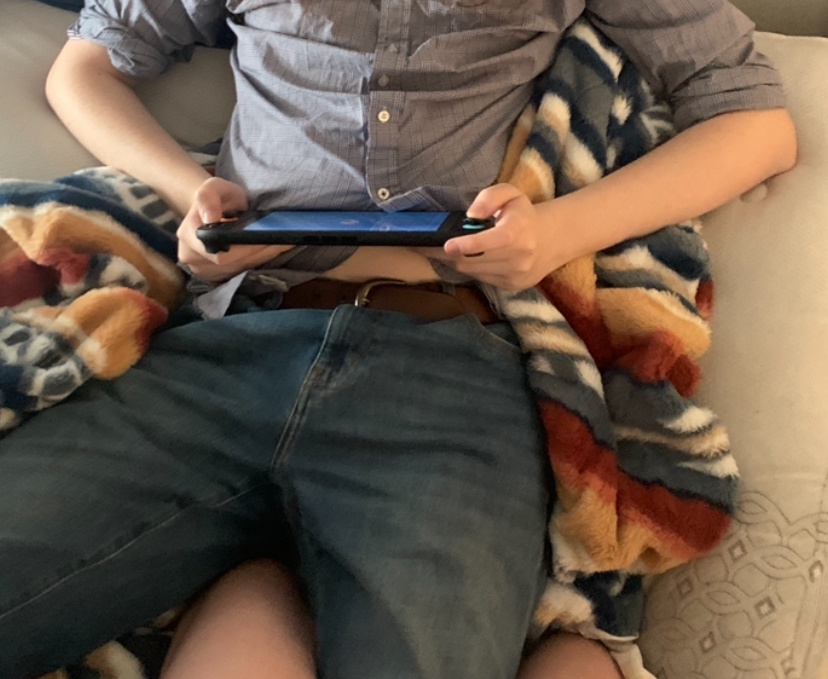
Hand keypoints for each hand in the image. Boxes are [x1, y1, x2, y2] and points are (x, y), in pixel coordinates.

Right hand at [177, 177, 292, 281]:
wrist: (210, 210)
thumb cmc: (216, 197)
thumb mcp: (213, 187)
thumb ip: (209, 197)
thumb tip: (210, 218)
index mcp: (188, 237)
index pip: (220, 253)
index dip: (244, 248)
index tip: (264, 238)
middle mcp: (192, 258)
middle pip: (232, 263)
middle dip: (258, 252)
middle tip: (281, 240)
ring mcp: (202, 271)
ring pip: (238, 270)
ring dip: (260, 258)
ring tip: (277, 244)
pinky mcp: (215, 278)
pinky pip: (239, 274)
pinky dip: (256, 262)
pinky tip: (268, 251)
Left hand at [419, 184, 565, 289]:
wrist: (548, 242)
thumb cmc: (523, 215)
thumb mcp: (511, 194)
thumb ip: (490, 197)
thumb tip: (471, 215)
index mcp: (519, 232)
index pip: (496, 241)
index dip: (471, 244)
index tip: (449, 244)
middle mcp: (519, 257)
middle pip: (474, 259)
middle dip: (445, 253)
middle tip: (421, 244)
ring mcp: (514, 275)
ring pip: (472, 271)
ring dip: (451, 260)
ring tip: (434, 248)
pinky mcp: (509, 286)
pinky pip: (478, 278)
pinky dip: (466, 267)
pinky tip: (459, 257)